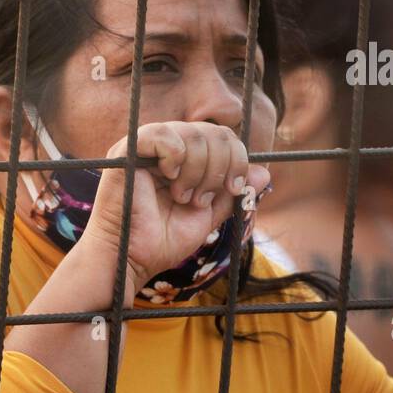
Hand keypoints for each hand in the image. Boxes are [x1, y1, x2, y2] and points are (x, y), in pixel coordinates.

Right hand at [75, 122, 269, 295]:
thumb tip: (265, 171)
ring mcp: (148, 145)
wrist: (133, 259)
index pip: (225, 137)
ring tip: (182, 197)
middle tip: (201, 199)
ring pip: (194, 134)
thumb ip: (232, 193)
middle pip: (215, 132)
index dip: (238, 162)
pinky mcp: (127, 150)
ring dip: (198, 172)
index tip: (232, 191)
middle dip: (220, 169)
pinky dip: (176, 159)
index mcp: (186, 158)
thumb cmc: (163, 240)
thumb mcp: (208, 216)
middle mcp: (168, 146)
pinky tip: (170, 181)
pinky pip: (163, 134)